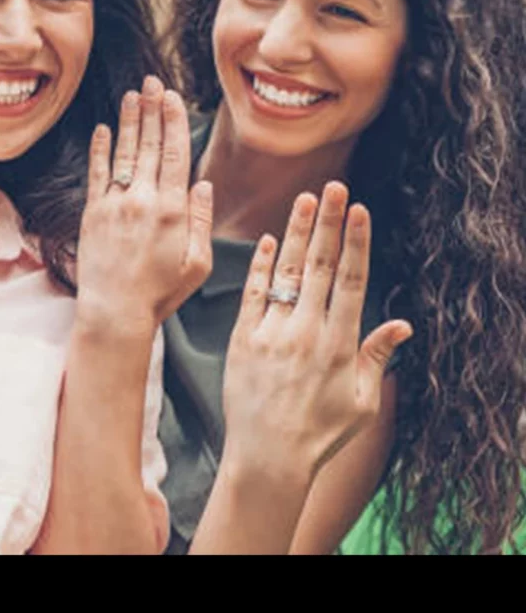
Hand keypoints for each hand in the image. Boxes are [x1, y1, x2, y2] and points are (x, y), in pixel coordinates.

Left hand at [75, 75, 212, 334]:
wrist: (115, 312)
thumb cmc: (161, 293)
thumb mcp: (197, 263)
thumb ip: (201, 220)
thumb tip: (203, 184)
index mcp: (173, 210)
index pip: (175, 154)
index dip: (174, 121)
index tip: (173, 97)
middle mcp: (144, 200)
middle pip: (150, 145)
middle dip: (153, 109)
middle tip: (153, 82)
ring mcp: (116, 204)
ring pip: (125, 152)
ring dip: (129, 121)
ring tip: (133, 95)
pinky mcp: (93, 213)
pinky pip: (98, 173)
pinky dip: (101, 149)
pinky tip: (103, 128)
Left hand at [221, 182, 411, 489]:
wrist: (267, 458)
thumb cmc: (320, 434)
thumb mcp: (362, 402)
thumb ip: (378, 358)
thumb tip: (403, 325)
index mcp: (340, 344)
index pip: (351, 281)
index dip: (355, 242)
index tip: (358, 209)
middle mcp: (306, 331)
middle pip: (320, 266)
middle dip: (328, 222)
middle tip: (333, 186)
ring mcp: (272, 333)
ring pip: (285, 272)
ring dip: (295, 232)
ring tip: (303, 199)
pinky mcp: (243, 339)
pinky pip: (252, 294)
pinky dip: (259, 266)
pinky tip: (265, 240)